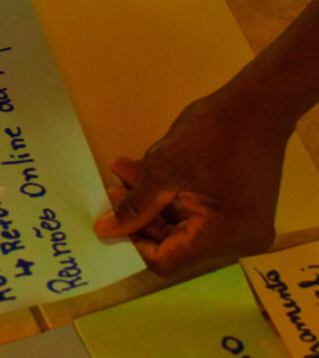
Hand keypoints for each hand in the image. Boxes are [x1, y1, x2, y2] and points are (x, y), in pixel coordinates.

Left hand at [93, 94, 286, 275]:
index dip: (132, 242)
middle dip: (138, 216)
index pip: (166, 260)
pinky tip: (140, 171)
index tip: (108, 221)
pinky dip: (167, 195)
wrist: (256, 104)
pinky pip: (193, 212)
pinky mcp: (234, 209)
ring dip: (149, 201)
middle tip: (113, 191)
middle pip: (173, 243)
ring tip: (122, 172)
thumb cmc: (215, 132)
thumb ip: (135, 206)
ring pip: (179, 224)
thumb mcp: (163, 169)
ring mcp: (239, 225)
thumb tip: (106, 230)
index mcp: (225, 236)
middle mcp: (237, 240)